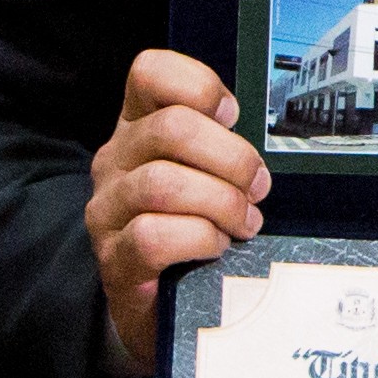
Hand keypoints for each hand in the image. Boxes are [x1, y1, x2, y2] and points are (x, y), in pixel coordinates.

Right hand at [86, 51, 266, 369]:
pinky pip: (153, 236)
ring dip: (220, 202)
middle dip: (231, 157)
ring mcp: (109, 211)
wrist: (156, 306)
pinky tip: (216, 246)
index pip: (150, 72)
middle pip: (171, 128)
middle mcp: (115, 161)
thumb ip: (221, 146)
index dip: (199, 86)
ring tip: (244, 222)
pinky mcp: (114, 259)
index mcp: (138, 127)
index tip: (232, 116)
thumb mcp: (203, 175)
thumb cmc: (190, 231)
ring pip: (163, 183)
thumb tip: (269, 143)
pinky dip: (198, 238)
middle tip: (257, 185)